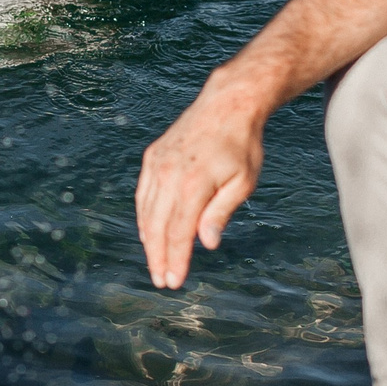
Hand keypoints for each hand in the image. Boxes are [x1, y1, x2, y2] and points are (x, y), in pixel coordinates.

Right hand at [135, 86, 268, 288]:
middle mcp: (169, 174)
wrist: (227, 103)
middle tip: (161, 281)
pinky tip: (148, 233)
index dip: (176, 259)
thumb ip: (221, 212)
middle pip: (157, 225)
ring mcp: (157, 164)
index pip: (179, 231)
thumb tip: (207, 244)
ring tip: (156, 263)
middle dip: (158, 257)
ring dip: (149, 241)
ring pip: (146, 211)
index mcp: (194, 183)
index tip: (174, 281)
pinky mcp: (152, 157)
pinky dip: (144, 217)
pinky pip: (143, 194)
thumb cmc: (241, 145)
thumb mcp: (243, 181)